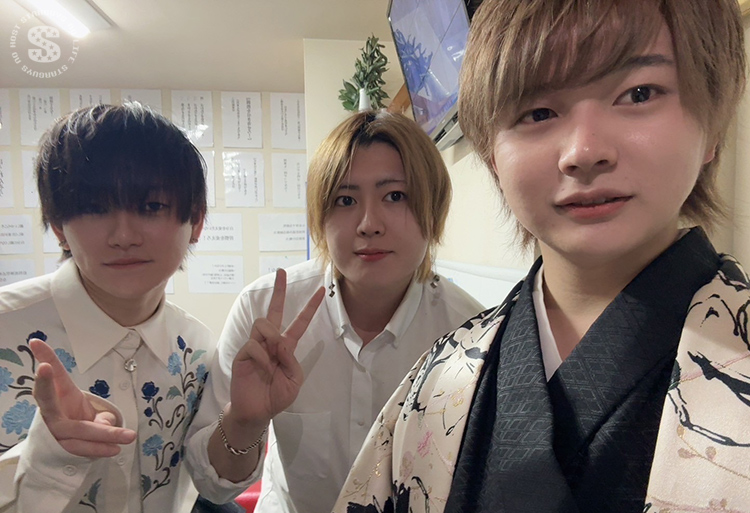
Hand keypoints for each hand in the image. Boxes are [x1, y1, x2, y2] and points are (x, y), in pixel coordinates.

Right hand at [30, 339, 136, 457]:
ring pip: (75, 431)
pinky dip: (99, 449)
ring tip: (128, 436)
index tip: (36, 342)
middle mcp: (51, 411)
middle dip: (45, 382)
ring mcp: (53, 431)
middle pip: (46, 398)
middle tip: (45, 366)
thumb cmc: (77, 417)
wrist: (66, 444)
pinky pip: (81, 449)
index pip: (55, 374)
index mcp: (60, 394)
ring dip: (103, 434)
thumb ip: (100, 414)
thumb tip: (105, 425)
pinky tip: (115, 449)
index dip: (45, 357)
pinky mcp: (59, 450)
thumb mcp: (90, 409)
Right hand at [228, 268, 324, 425]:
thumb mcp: (294, 380)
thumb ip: (292, 360)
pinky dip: (262, 357)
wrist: (257, 412)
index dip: (310, 307)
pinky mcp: (243, 355)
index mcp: (286, 347)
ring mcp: (255, 346)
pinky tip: (264, 369)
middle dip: (278, 291)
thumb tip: (281, 341)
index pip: (299, 323)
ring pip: (263, 323)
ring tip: (274, 355)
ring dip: (272, 336)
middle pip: (273, 311)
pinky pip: (253, 344)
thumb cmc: (276, 396)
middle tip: (281, 271)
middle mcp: (270, 342)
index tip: (321, 291)